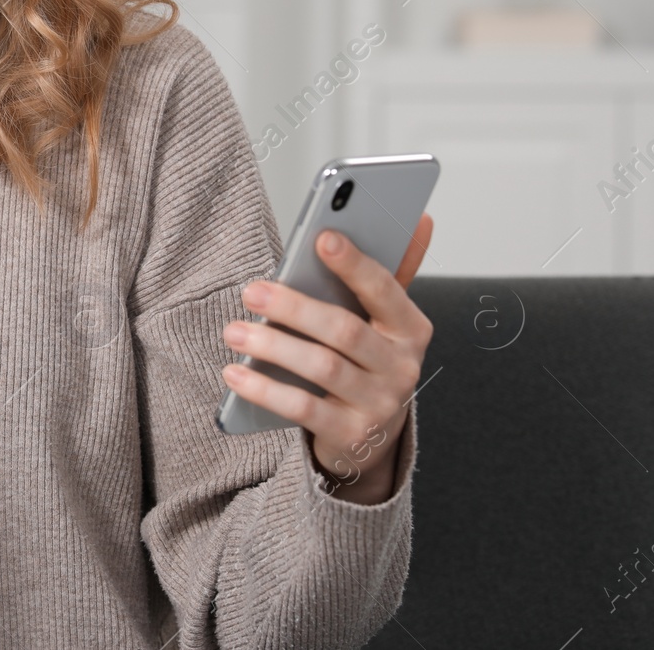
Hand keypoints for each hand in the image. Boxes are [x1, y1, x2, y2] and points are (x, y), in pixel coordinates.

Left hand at [221, 213, 433, 502]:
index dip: (354, 264)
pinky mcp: (351, 434)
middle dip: (294, 307)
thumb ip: (390, 272)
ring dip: (273, 346)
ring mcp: (379, 404)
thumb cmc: (366, 361)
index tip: (322, 237)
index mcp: (410, 328)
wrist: (370, 435)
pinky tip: (235, 373)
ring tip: (234, 331)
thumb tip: (419, 218)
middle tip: (251, 291)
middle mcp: (402, 367)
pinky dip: (265, 390)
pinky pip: (304, 410)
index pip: (384, 290)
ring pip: (322, 368)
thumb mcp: (382, 319)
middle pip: (345, 330)